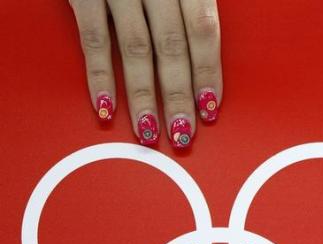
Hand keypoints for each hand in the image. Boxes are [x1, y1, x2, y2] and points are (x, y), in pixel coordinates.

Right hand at [70, 0, 222, 148]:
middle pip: (173, 47)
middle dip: (179, 95)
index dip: (209, 73)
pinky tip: (105, 106)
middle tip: (182, 133)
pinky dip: (99, 75)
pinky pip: (93, 37)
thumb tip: (208, 48)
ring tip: (149, 132)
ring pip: (137, 48)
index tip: (211, 108)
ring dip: (143, 96)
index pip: (204, 31)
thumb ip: (194, 3)